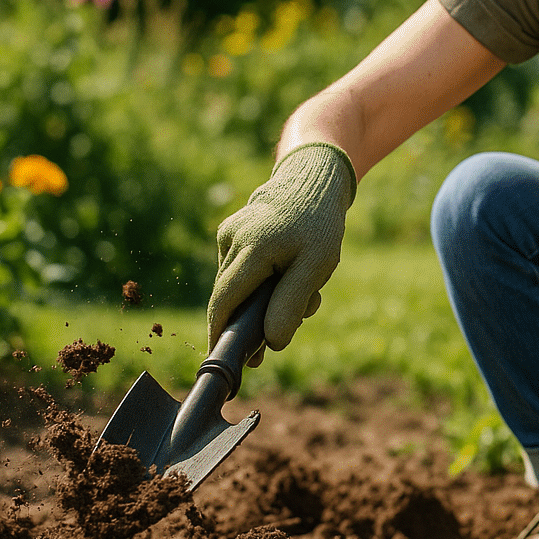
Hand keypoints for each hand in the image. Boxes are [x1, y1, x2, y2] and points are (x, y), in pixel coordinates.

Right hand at [207, 143, 355, 366]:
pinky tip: (288, 279)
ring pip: (237, 287)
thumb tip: (271, 343)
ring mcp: (228, 234)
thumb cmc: (318, 224)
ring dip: (262, 303)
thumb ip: (292, 303)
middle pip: (228, 298)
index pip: (224, 301)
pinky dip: (261, 285)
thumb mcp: (316, 265)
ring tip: (303, 300)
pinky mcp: (230, 232)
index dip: (220, 333)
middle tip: (265, 353)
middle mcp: (232, 239)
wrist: (311, 181)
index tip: (221, 357)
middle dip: (247, 325)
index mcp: (252, 248)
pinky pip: (240, 272)